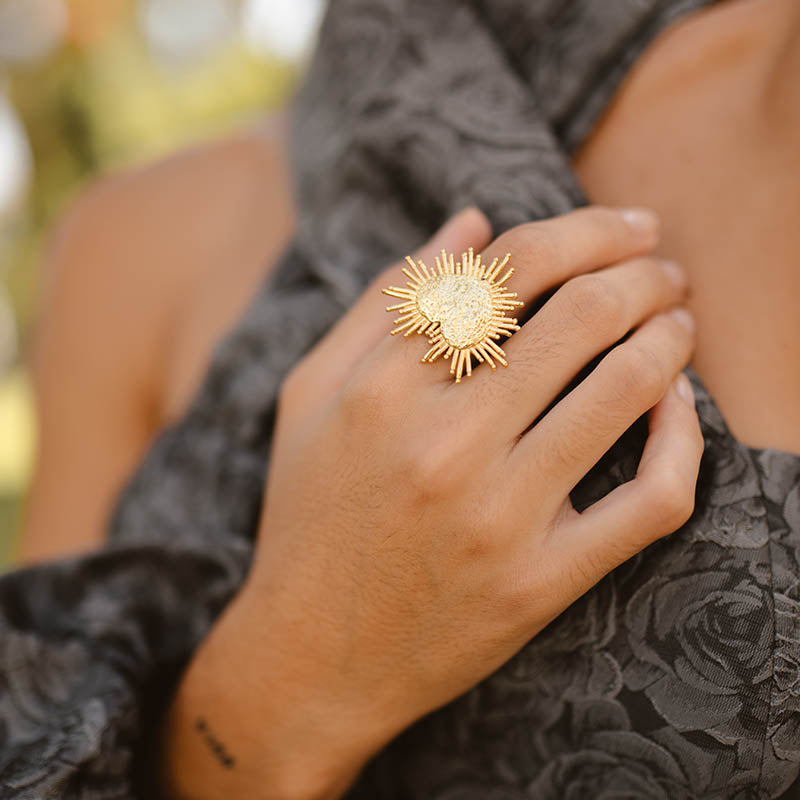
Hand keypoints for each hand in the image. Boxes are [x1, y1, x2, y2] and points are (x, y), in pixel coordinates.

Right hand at [161, 206, 702, 799]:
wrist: (311, 657)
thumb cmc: (308, 515)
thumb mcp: (311, 395)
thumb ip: (386, 302)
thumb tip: (473, 221)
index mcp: (380, 389)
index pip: (509, 270)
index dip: (583, 230)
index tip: (623, 227)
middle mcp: (442, 445)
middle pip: (580, 315)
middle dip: (641, 272)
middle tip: (662, 266)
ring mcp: (497, 517)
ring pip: (625, 390)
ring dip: (671, 335)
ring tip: (679, 318)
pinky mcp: (540, 583)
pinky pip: (650, 500)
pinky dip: (684, 440)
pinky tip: (678, 408)